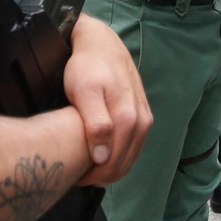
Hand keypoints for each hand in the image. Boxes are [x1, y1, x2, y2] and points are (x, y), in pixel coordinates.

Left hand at [63, 15, 150, 186]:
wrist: (101, 43)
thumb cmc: (87, 67)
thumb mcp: (84, 92)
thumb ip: (96, 124)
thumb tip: (103, 157)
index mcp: (128, 118)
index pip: (115, 164)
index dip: (95, 177)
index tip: (75, 177)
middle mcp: (142, 120)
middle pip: (125, 163)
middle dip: (103, 176)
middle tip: (80, 176)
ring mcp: (145, 117)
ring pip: (132, 156)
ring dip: (113, 168)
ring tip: (90, 169)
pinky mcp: (143, 114)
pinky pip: (135, 145)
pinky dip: (121, 156)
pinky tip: (104, 155)